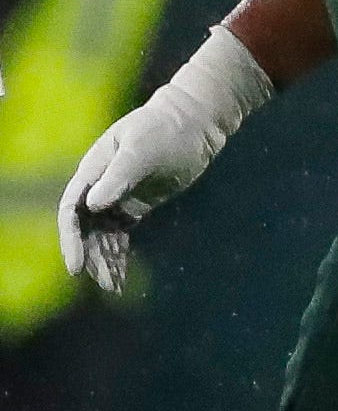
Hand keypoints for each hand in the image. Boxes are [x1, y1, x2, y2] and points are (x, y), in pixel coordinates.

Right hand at [59, 27, 275, 294]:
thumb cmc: (165, 129)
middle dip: (89, 254)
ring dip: (104, 260)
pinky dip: (119, 254)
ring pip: (102, 234)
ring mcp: (117, 196)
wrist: (194, 123)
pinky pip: (120, 234)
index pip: (72, 210)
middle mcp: (99, 186)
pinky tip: (120, 275)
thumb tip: (94, 204)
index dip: (71, 238)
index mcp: (93, 171)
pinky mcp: (136, 204)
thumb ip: (118, 176)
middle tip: (99, 282)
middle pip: (85, 227)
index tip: (76, 265)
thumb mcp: (141, 149)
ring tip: (112, 287)